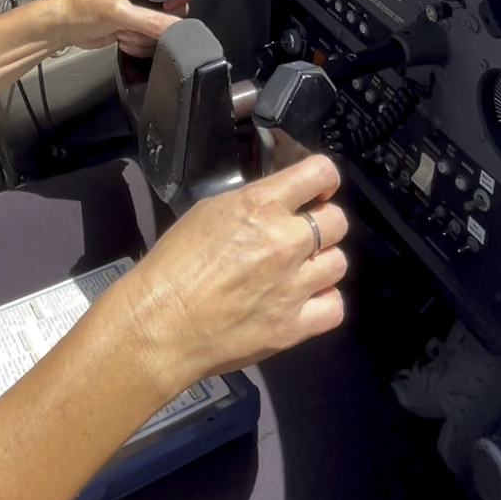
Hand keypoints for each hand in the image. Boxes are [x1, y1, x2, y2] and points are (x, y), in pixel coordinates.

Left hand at [47, 0, 191, 57]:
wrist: (66, 26)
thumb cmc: (82, 6)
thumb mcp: (118, 12)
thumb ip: (150, 21)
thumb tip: (176, 28)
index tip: (164, 9)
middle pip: (174, 7)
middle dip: (154, 23)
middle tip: (135, 21)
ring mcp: (142, 5)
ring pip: (164, 27)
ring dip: (143, 36)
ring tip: (124, 28)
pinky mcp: (138, 22)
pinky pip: (153, 38)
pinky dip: (140, 43)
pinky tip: (123, 36)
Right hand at [114, 155, 346, 395]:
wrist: (161, 323)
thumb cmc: (174, 264)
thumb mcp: (209, 211)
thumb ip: (253, 204)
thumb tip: (279, 203)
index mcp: (260, 206)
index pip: (320, 173)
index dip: (324, 179)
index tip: (318, 189)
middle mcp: (284, 241)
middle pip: (337, 221)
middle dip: (322, 223)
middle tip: (301, 235)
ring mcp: (293, 286)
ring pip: (339, 263)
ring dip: (321, 263)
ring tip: (299, 270)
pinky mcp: (293, 326)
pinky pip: (334, 307)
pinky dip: (322, 303)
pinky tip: (303, 300)